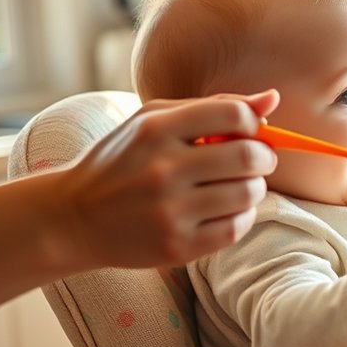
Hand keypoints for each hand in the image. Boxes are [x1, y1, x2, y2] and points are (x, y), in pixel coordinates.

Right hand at [54, 90, 279, 268]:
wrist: (74, 217)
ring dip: (254, 188)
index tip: (247, 133)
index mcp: (156, 129)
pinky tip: (225, 210)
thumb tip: (272, 99)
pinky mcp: (176, 247)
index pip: (234, 115)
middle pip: (248, 157)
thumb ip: (213, 106)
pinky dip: (242, 217)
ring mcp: (169, 212)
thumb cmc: (122, 161)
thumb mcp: (154, 120)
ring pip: (248, 194)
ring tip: (238, 186)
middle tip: (256, 161)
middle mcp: (163, 170)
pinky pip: (236, 228)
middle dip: (263, 157)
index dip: (253, 124)